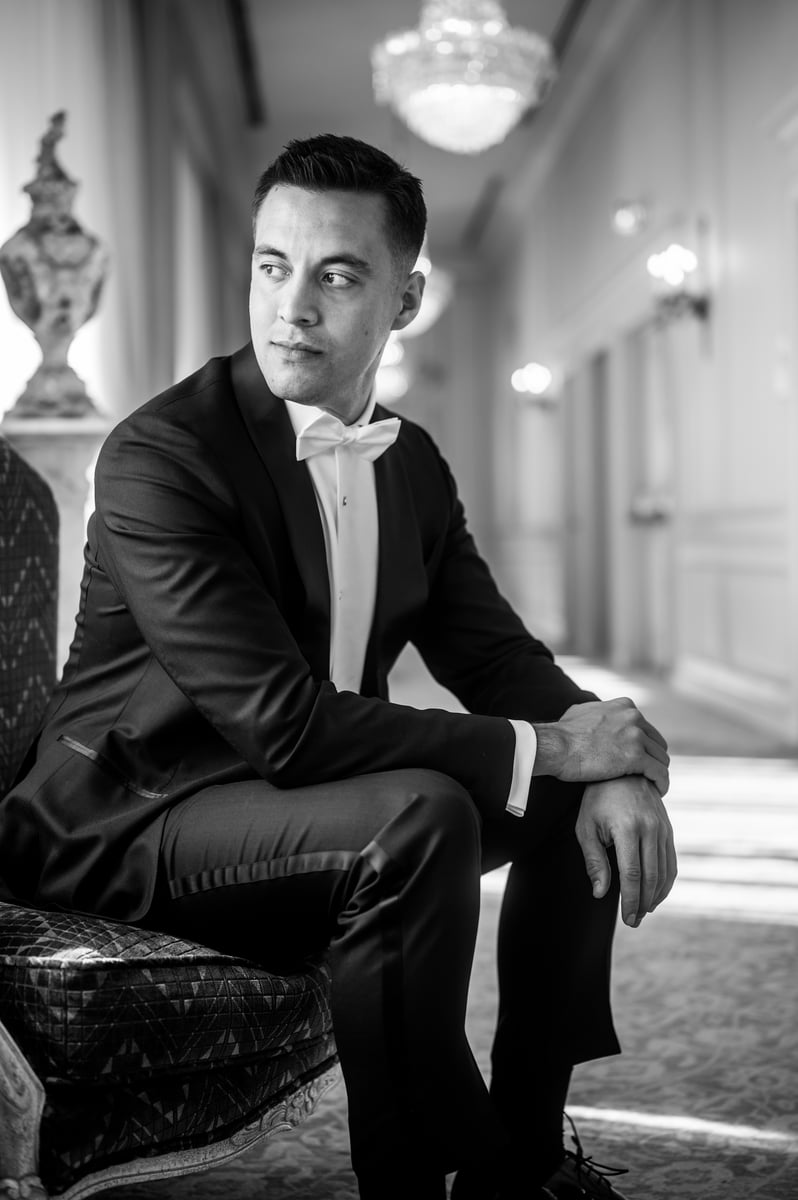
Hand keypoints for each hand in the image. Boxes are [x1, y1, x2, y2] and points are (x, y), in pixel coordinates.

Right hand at [534, 697, 669, 794]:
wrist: (555, 746)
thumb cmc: (562, 733)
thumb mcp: (581, 712)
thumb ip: (595, 711)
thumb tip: (594, 713)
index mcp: (624, 706)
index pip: (647, 728)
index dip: (645, 747)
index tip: (641, 761)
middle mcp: (634, 717)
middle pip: (658, 743)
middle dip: (655, 760)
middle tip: (649, 777)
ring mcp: (636, 736)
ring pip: (661, 759)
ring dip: (659, 774)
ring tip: (654, 787)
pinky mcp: (636, 756)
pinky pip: (659, 772)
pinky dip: (662, 783)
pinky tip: (659, 792)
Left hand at [575, 776, 677, 926]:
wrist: (623, 771)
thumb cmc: (597, 800)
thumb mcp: (587, 827)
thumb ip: (594, 861)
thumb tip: (600, 893)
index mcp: (627, 827)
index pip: (632, 874)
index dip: (630, 899)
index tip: (628, 918)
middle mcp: (650, 827)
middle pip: (651, 876)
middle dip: (643, 903)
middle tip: (634, 921)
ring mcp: (663, 827)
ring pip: (664, 871)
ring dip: (656, 895)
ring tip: (644, 910)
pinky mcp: (669, 828)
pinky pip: (671, 860)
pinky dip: (666, 881)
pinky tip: (656, 893)